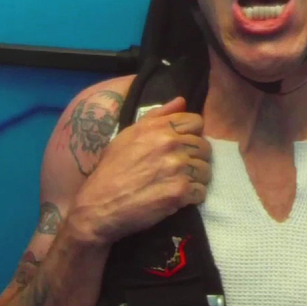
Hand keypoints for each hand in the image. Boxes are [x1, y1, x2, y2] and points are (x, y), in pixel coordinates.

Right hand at [67, 97, 211, 246]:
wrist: (100, 204)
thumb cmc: (112, 168)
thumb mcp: (129, 135)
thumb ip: (157, 116)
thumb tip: (182, 101)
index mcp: (159, 128)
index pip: (196, 122)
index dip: (192, 134)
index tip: (182, 146)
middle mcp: (171, 144)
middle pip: (204, 147)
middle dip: (195, 158)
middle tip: (180, 169)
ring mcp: (177, 168)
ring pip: (206, 170)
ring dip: (196, 178)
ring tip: (178, 183)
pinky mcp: (180, 192)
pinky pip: (201, 191)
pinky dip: (192, 197)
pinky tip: (178, 197)